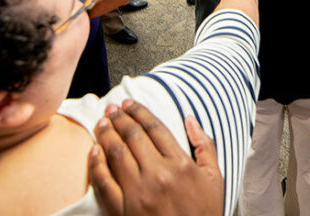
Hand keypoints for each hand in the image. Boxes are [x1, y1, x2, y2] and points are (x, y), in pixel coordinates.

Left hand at [89, 100, 222, 215]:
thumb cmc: (204, 213)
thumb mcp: (215, 180)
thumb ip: (205, 147)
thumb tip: (191, 120)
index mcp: (181, 165)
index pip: (155, 128)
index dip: (139, 112)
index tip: (129, 104)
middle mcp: (159, 175)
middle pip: (133, 137)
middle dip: (120, 118)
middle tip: (111, 108)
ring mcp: (139, 193)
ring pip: (116, 154)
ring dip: (106, 134)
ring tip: (102, 123)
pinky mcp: (123, 210)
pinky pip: (104, 182)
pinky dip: (96, 164)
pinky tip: (93, 151)